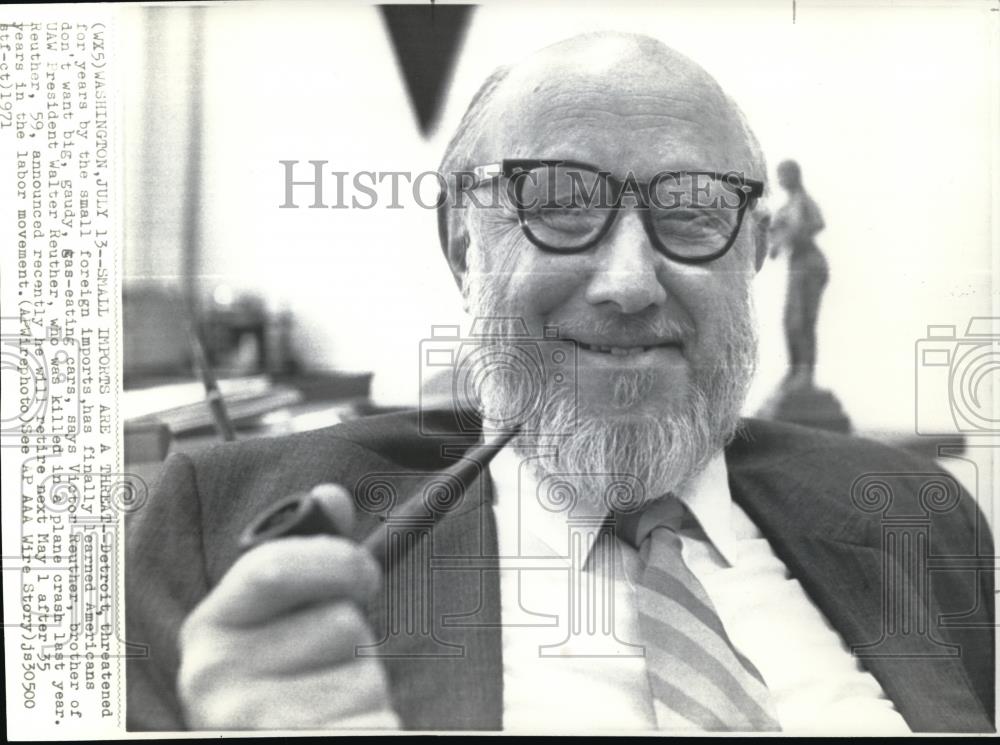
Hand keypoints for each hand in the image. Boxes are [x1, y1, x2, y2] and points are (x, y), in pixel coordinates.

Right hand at [177, 484, 398, 729]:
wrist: (256, 744)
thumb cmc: (273, 681)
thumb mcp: (271, 616)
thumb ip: (305, 554)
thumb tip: (332, 495)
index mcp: (209, 628)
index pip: (275, 568)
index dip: (338, 561)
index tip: (364, 574)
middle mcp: (217, 680)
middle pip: (341, 624)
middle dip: (353, 639)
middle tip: (325, 662)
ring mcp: (254, 726)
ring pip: (366, 675)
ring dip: (364, 685)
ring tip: (327, 701)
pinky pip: (378, 721)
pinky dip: (375, 723)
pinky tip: (341, 726)